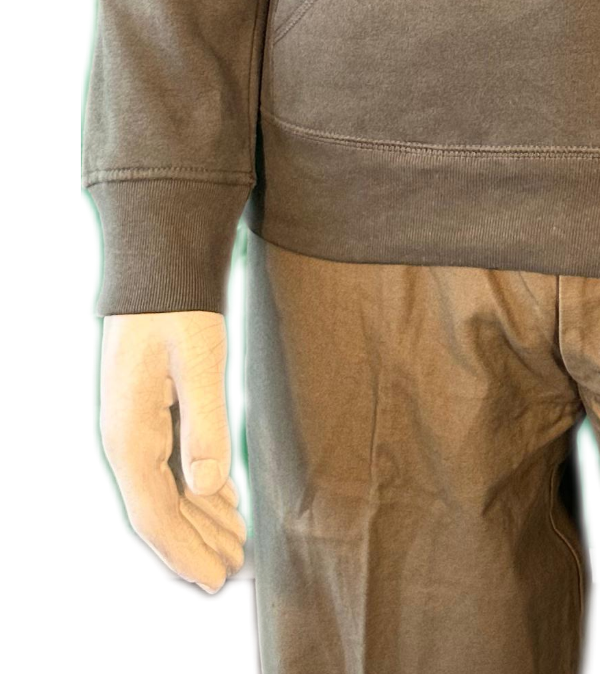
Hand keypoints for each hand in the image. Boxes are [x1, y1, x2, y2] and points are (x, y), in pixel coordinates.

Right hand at [99, 310, 247, 593]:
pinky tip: (224, 496)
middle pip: (159, 508)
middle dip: (195, 540)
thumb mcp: (196, 360)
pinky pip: (171, 462)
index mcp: (128, 434)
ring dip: (199, 516)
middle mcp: (125, 436)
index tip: (215, 578)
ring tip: (237, 537)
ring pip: (166, 487)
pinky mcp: (150, 408)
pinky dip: (198, 485)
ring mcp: (136, 422)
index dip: (184, 550)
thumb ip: (203, 425)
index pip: (153, 512)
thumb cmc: (175, 305)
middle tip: (235, 564)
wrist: (156, 258)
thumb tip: (206, 489)